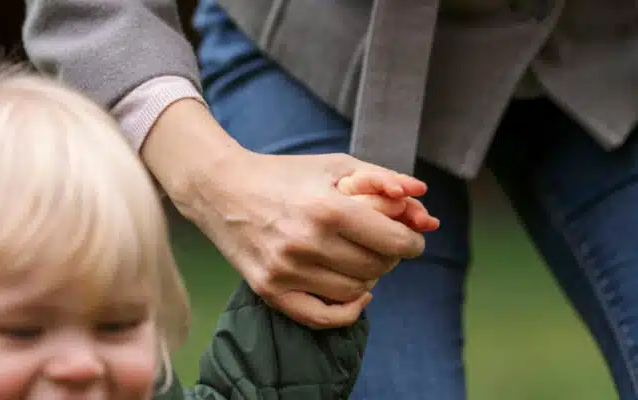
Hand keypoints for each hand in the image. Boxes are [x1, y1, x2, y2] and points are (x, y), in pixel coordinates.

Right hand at [143, 99, 427, 328]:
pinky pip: (322, 317)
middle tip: (382, 244)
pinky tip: (356, 294)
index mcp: (327, 208)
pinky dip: (347, 311)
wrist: (221, 189)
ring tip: (360, 259)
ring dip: (369, 278)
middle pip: (377, 267)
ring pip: (355, 292)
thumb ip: (382, 179)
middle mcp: (307, 243)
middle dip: (390, 256)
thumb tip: (421, 194)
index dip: (412, 242)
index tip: (411, 238)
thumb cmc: (283, 174)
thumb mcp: (334, 166)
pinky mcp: (270, 290)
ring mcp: (286, 271)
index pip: (393, 241)